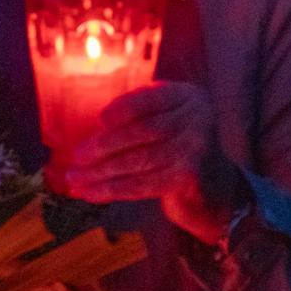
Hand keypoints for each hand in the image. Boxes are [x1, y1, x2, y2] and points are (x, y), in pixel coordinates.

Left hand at [65, 79, 240, 244]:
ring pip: (138, 161)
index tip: (100, 119)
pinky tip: (91, 192)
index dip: (124, 108)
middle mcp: (196, 120)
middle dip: (104, 145)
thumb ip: (138, 114)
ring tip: (75, 178)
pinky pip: (142, 185)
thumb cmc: (176, 147)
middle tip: (76, 156)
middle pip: (142, 132)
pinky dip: (112, 190)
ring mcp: (194, 151)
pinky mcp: (187, 180)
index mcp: (185, 97)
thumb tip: (95, 129)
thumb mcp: (164, 118)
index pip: (151, 99)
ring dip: (101, 172)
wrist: (216, 188)